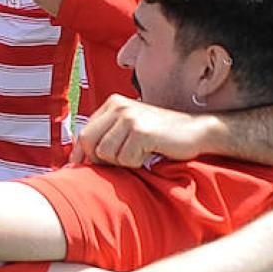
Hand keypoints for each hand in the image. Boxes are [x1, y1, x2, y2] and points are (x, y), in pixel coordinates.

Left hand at [71, 96, 208, 166]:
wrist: (197, 131)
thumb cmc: (161, 135)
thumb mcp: (129, 128)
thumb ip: (106, 135)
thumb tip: (76, 159)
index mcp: (112, 104)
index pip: (83, 133)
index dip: (82, 155)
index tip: (84, 168)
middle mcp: (118, 107)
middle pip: (89, 142)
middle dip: (100, 160)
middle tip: (121, 161)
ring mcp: (130, 118)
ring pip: (106, 154)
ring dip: (122, 162)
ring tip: (139, 153)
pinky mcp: (141, 132)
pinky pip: (125, 159)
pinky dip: (136, 163)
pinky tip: (149, 153)